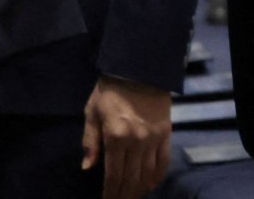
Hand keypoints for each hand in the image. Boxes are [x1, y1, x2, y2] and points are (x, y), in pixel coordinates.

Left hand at [82, 74, 171, 198]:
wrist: (138, 68)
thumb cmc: (110, 91)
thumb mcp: (92, 112)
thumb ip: (90, 141)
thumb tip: (87, 167)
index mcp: (115, 136)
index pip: (113, 175)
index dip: (110, 193)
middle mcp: (136, 141)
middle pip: (131, 179)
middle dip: (124, 195)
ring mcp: (153, 139)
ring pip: (147, 174)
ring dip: (139, 190)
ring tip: (132, 196)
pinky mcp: (166, 134)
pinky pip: (163, 162)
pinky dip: (157, 177)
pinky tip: (150, 185)